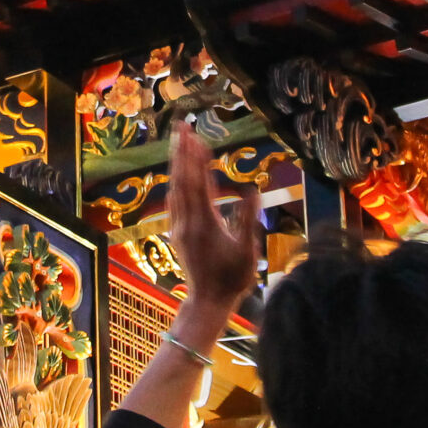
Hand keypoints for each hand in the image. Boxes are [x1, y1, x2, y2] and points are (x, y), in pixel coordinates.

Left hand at [165, 124, 260, 331]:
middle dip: (181, 151)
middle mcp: (187, 223)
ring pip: (175, 188)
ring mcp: (179, 227)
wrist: (207, 302)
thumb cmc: (232, 280)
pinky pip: (175, 200)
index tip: (197, 137)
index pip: (197, 184)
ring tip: (180, 141)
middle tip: (181, 125)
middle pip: (181, 180)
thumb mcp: (247, 253)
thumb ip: (248, 221)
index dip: (196, 159)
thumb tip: (253, 191)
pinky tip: (180, 172)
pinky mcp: (177, 233)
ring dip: (178, 163)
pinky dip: (178, 181)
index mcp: (205, 225)